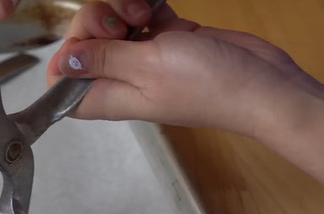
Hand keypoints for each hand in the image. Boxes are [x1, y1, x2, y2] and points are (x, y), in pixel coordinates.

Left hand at [47, 0, 316, 137]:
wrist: (260, 85)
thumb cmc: (206, 85)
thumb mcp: (148, 67)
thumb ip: (103, 60)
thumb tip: (62, 64)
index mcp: (108, 95)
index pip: (62, 81)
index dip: (66, 57)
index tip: (87, 42)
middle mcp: (121, 78)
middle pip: (84, 43)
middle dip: (98, 22)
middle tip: (125, 23)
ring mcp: (144, 58)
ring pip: (113, 25)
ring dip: (125, 8)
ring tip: (148, 14)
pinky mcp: (167, 40)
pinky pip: (143, 15)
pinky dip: (148, 5)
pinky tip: (161, 8)